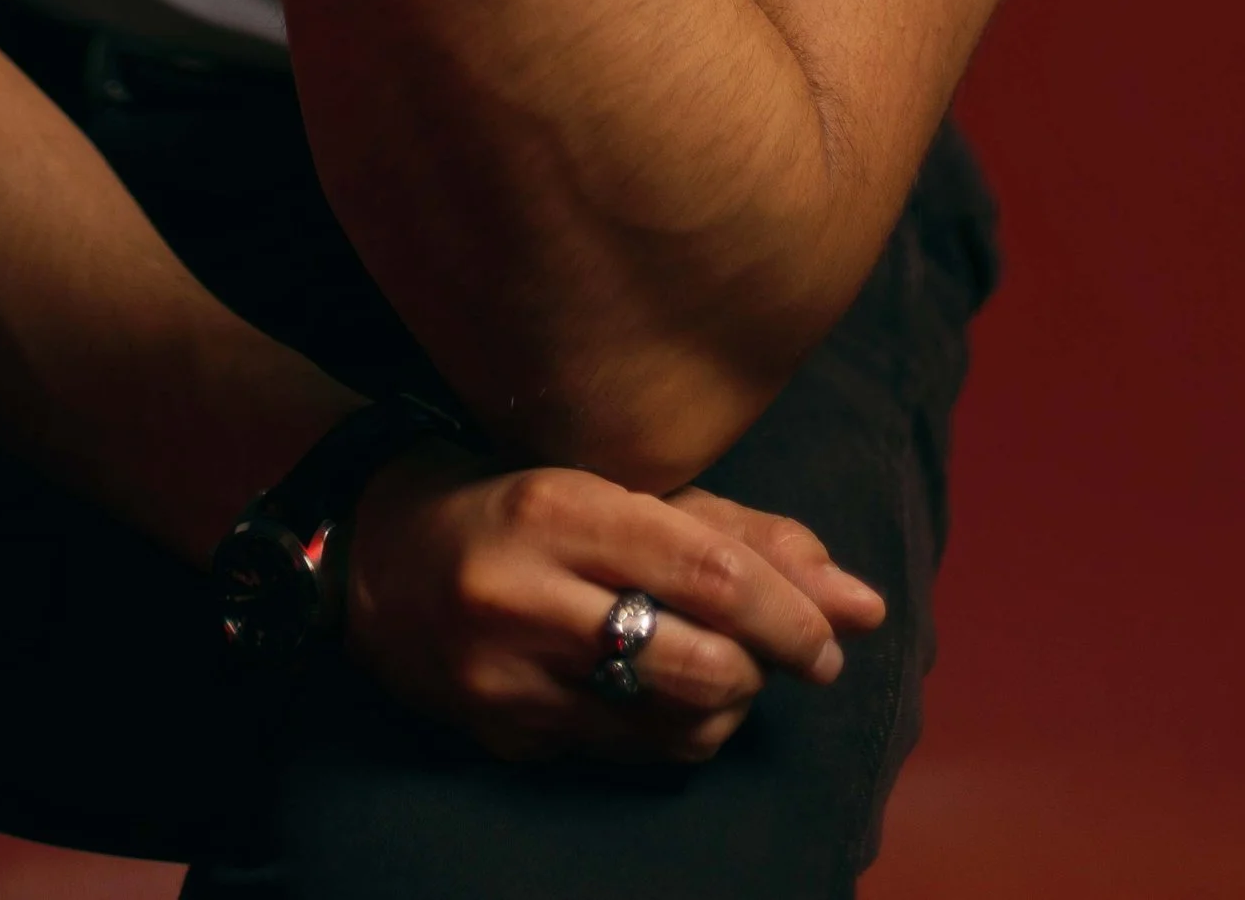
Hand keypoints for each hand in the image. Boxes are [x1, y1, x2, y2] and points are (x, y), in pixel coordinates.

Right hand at [338, 443, 885, 766]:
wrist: (379, 555)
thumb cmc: (524, 503)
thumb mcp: (624, 489)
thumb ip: (746, 537)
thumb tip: (865, 604)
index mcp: (559, 508)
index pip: (710, 573)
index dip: (792, 612)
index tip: (836, 632)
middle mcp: (526, 594)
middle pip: (699, 661)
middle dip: (770, 667)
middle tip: (794, 656)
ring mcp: (509, 678)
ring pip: (675, 725)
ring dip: (730, 705)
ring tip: (726, 669)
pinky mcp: (504, 736)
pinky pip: (632, 756)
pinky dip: (678, 733)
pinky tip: (669, 696)